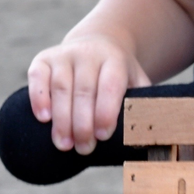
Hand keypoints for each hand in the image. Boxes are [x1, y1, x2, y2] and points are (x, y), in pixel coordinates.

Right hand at [27, 35, 149, 154]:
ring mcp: (64, 54)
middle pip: (84, 91)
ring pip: (60, 87)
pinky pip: (37, 77)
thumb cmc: (119, 76)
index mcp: (115, 60)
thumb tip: (156, 135)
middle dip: (83, 123)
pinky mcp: (43, 59)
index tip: (104, 136)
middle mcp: (89, 54)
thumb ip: (145, 104)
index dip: (106, 112)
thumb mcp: (137, 82)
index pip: (110, 86)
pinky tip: (43, 118)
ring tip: (63, 144)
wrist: (99, 44)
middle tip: (84, 149)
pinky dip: (38, 98)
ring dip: (61, 119)